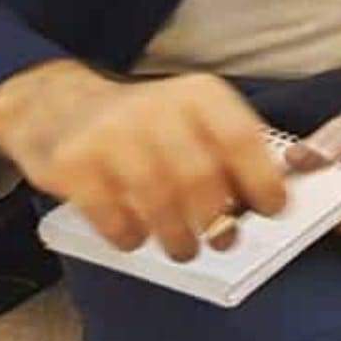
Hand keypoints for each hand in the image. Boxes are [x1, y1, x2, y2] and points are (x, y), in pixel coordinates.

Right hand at [0, 60, 289, 261]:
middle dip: (217, 218)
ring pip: (157, 199)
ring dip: (178, 237)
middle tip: (224, 239)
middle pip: (199, 175)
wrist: (66, 108)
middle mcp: (157, 106)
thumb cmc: (148, 126)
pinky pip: (112, 216)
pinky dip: (131, 236)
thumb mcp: (194, 118)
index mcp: (198, 94)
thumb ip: (231, 151)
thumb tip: (274, 196)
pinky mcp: (75, 161)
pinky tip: (137, 234)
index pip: (239, 136)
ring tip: (184, 247)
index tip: (273, 208)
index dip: (261, 178)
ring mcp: (112, 132)